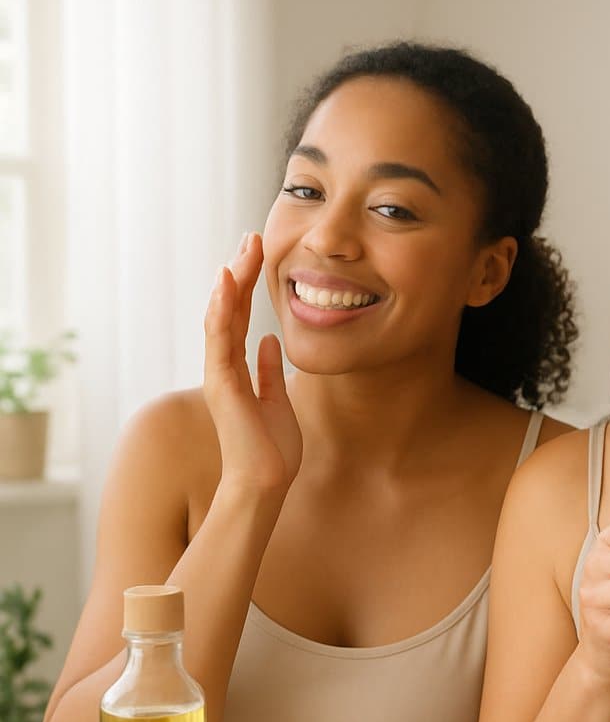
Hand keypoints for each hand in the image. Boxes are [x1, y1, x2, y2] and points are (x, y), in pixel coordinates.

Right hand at [202, 233, 301, 496]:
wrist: (265, 483)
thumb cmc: (271, 450)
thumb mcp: (278, 400)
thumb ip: (270, 371)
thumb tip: (270, 341)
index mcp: (238, 369)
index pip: (239, 317)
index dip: (247, 285)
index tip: (258, 254)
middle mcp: (224, 367)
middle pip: (227, 310)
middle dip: (239, 272)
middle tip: (251, 237)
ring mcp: (221, 374)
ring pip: (220, 318)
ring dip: (230, 282)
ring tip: (241, 250)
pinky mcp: (223, 384)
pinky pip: (219, 340)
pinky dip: (220, 309)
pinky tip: (226, 283)